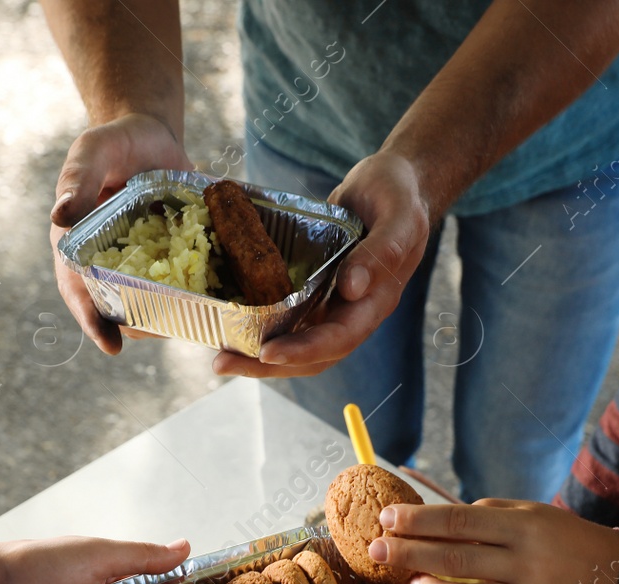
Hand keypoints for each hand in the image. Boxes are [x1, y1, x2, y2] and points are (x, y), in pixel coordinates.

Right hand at [50, 113, 192, 354]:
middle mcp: (106, 263)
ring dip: (167, 314)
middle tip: (160, 332)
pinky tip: (214, 297)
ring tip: (190, 320)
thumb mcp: (92, 151)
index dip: (91, 321)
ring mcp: (140, 265)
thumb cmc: (113, 143)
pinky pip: (179, 283)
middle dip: (136, 326)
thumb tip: (60, 216)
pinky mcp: (169, 258)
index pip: (77, 290)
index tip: (111, 345)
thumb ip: (78, 179)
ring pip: (148, 303)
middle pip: (114, 307)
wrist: (151, 136)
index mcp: (76, 246)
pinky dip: (193, 292)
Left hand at [214, 150, 431, 379]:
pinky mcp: (315, 289)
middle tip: (222, 363)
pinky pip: (286, 315)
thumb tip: (351, 288)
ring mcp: (332, 303)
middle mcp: (352, 310)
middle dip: (267, 365)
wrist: (395, 184)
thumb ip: (383, 250)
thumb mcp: (400, 215)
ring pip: (295, 341)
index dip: (304, 350)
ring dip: (257, 354)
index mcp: (375, 301)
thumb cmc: (400, 195)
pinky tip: (230, 322)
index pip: (340, 338)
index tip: (268, 353)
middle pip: (311, 354)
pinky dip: (259, 324)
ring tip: (219, 355)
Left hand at [368, 500, 618, 583]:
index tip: (387, 518)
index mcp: (524, 528)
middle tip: (377, 549)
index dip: (419, 521)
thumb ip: (478, 515)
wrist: (600, 571)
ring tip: (409, 581)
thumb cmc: (551, 534)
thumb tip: (421, 520)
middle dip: (409, 554)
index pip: (459, 523)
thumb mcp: (523, 511)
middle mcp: (527, 564)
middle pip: (455, 561)